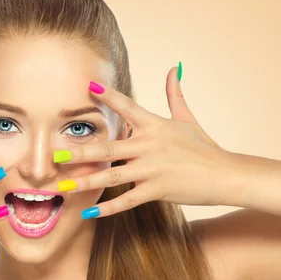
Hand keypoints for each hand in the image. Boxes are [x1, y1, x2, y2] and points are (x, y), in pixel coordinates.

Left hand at [54, 65, 237, 217]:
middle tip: (54, 154)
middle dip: (80, 151)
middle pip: (109, 148)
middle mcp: (150, 145)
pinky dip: (108, 207)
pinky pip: (128, 199)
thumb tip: (173, 68)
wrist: (226, 174)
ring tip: (63, 186)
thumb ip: (175, 93)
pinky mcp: (158, 190)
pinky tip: (89, 211)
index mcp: (154, 125)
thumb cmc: (204, 146)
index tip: (88, 86)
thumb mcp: (187, 118)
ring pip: (113, 176)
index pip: (127, 107)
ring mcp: (153, 169)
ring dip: (86, 181)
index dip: (108, 95)